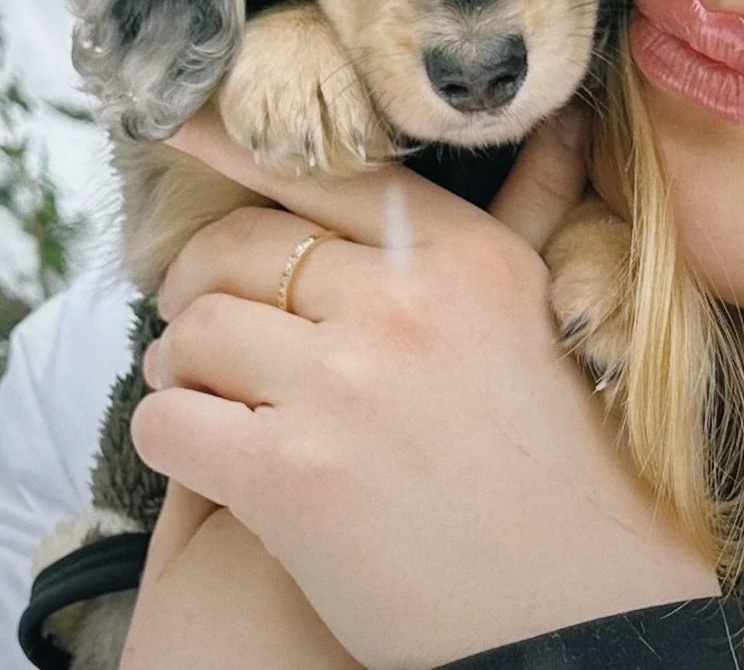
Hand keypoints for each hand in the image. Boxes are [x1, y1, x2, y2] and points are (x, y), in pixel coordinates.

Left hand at [133, 108, 717, 669]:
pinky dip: (165, 428)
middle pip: (242, 249)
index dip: (236, 148)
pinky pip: (170, 420)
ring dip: (180, 358)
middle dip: (197, 277)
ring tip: (191, 380)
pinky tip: (192, 443)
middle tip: (192, 309)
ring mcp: (342, 387)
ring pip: (198, 330)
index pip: (325, 177)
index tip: (179, 124)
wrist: (578, 622)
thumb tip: (568, 129)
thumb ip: (530, 217)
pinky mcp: (289, 476)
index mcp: (466, 257)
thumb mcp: (547, 323)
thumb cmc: (567, 475)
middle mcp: (401, 304)